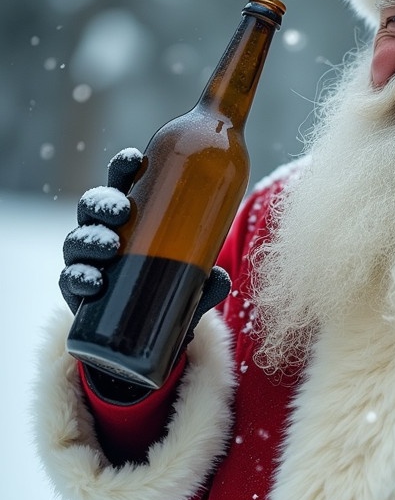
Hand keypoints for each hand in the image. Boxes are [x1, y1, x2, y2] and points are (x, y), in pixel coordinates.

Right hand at [60, 149, 231, 401]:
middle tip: (121, 210)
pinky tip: (94, 281)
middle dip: (104, 203)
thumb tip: (220, 278)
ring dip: (91, 238)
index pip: (122, 184)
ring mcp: (86, 262)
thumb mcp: (191, 286)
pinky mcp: (76, 293)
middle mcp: (103, 233)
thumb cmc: (166, 296)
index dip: (123, 167)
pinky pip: (69, 280)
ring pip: (78, 240)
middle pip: (93, 206)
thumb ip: (206, 283)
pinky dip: (79, 278)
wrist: (140, 341)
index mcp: (129, 218)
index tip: (135, 158)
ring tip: (109, 246)